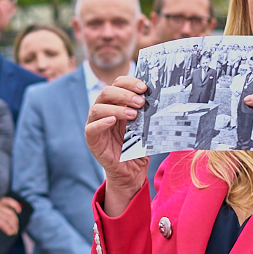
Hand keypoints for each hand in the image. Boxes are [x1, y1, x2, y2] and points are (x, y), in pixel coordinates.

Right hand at [0, 197, 21, 235]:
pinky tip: (10, 233)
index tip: (18, 211)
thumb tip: (11, 217)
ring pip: (8, 220)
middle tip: (16, 228)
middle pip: (11, 213)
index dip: (16, 206)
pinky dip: (8, 229)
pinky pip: (3, 224)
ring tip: (14, 232)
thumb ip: (0, 209)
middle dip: (15, 222)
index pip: (10, 201)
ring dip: (13, 227)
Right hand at [85, 75, 149, 216]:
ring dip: (117, 108)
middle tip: (141, 102)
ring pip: (97, 108)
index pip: (118, 84)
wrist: (132, 171)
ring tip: (134, 115)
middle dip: (125, 94)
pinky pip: (91, 128)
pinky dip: (101, 123)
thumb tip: (161, 99)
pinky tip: (113, 121)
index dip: (129, 82)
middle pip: (106, 92)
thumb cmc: (138, 146)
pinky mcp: (92, 139)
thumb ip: (148, 113)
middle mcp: (103, 110)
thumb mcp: (146, 126)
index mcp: (116, 103)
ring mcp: (96, 124)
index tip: (144, 88)